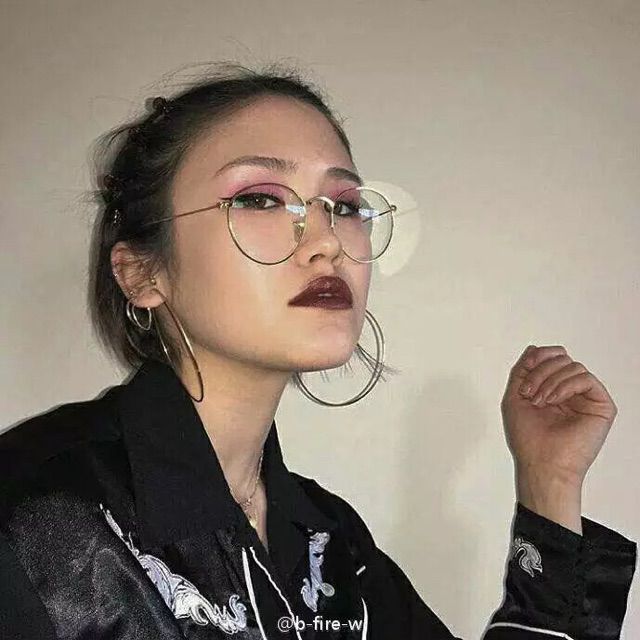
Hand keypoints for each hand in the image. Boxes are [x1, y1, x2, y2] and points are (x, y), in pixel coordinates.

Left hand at [501, 345, 617, 530]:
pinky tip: (554, 400)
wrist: (542, 463)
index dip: (537, 358)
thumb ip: (522, 370)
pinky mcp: (600, 406)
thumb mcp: (514, 397)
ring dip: (550, 380)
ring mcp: (585, 398)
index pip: (550, 358)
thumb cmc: (528, 439)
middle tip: (529, 393)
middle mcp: (569, 392)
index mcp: (550, 388)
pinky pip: (585, 378)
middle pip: (560, 358)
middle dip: (540, 371)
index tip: (524, 376)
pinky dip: (566, 385)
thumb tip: (534, 349)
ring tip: (540, 401)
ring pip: (572, 365)